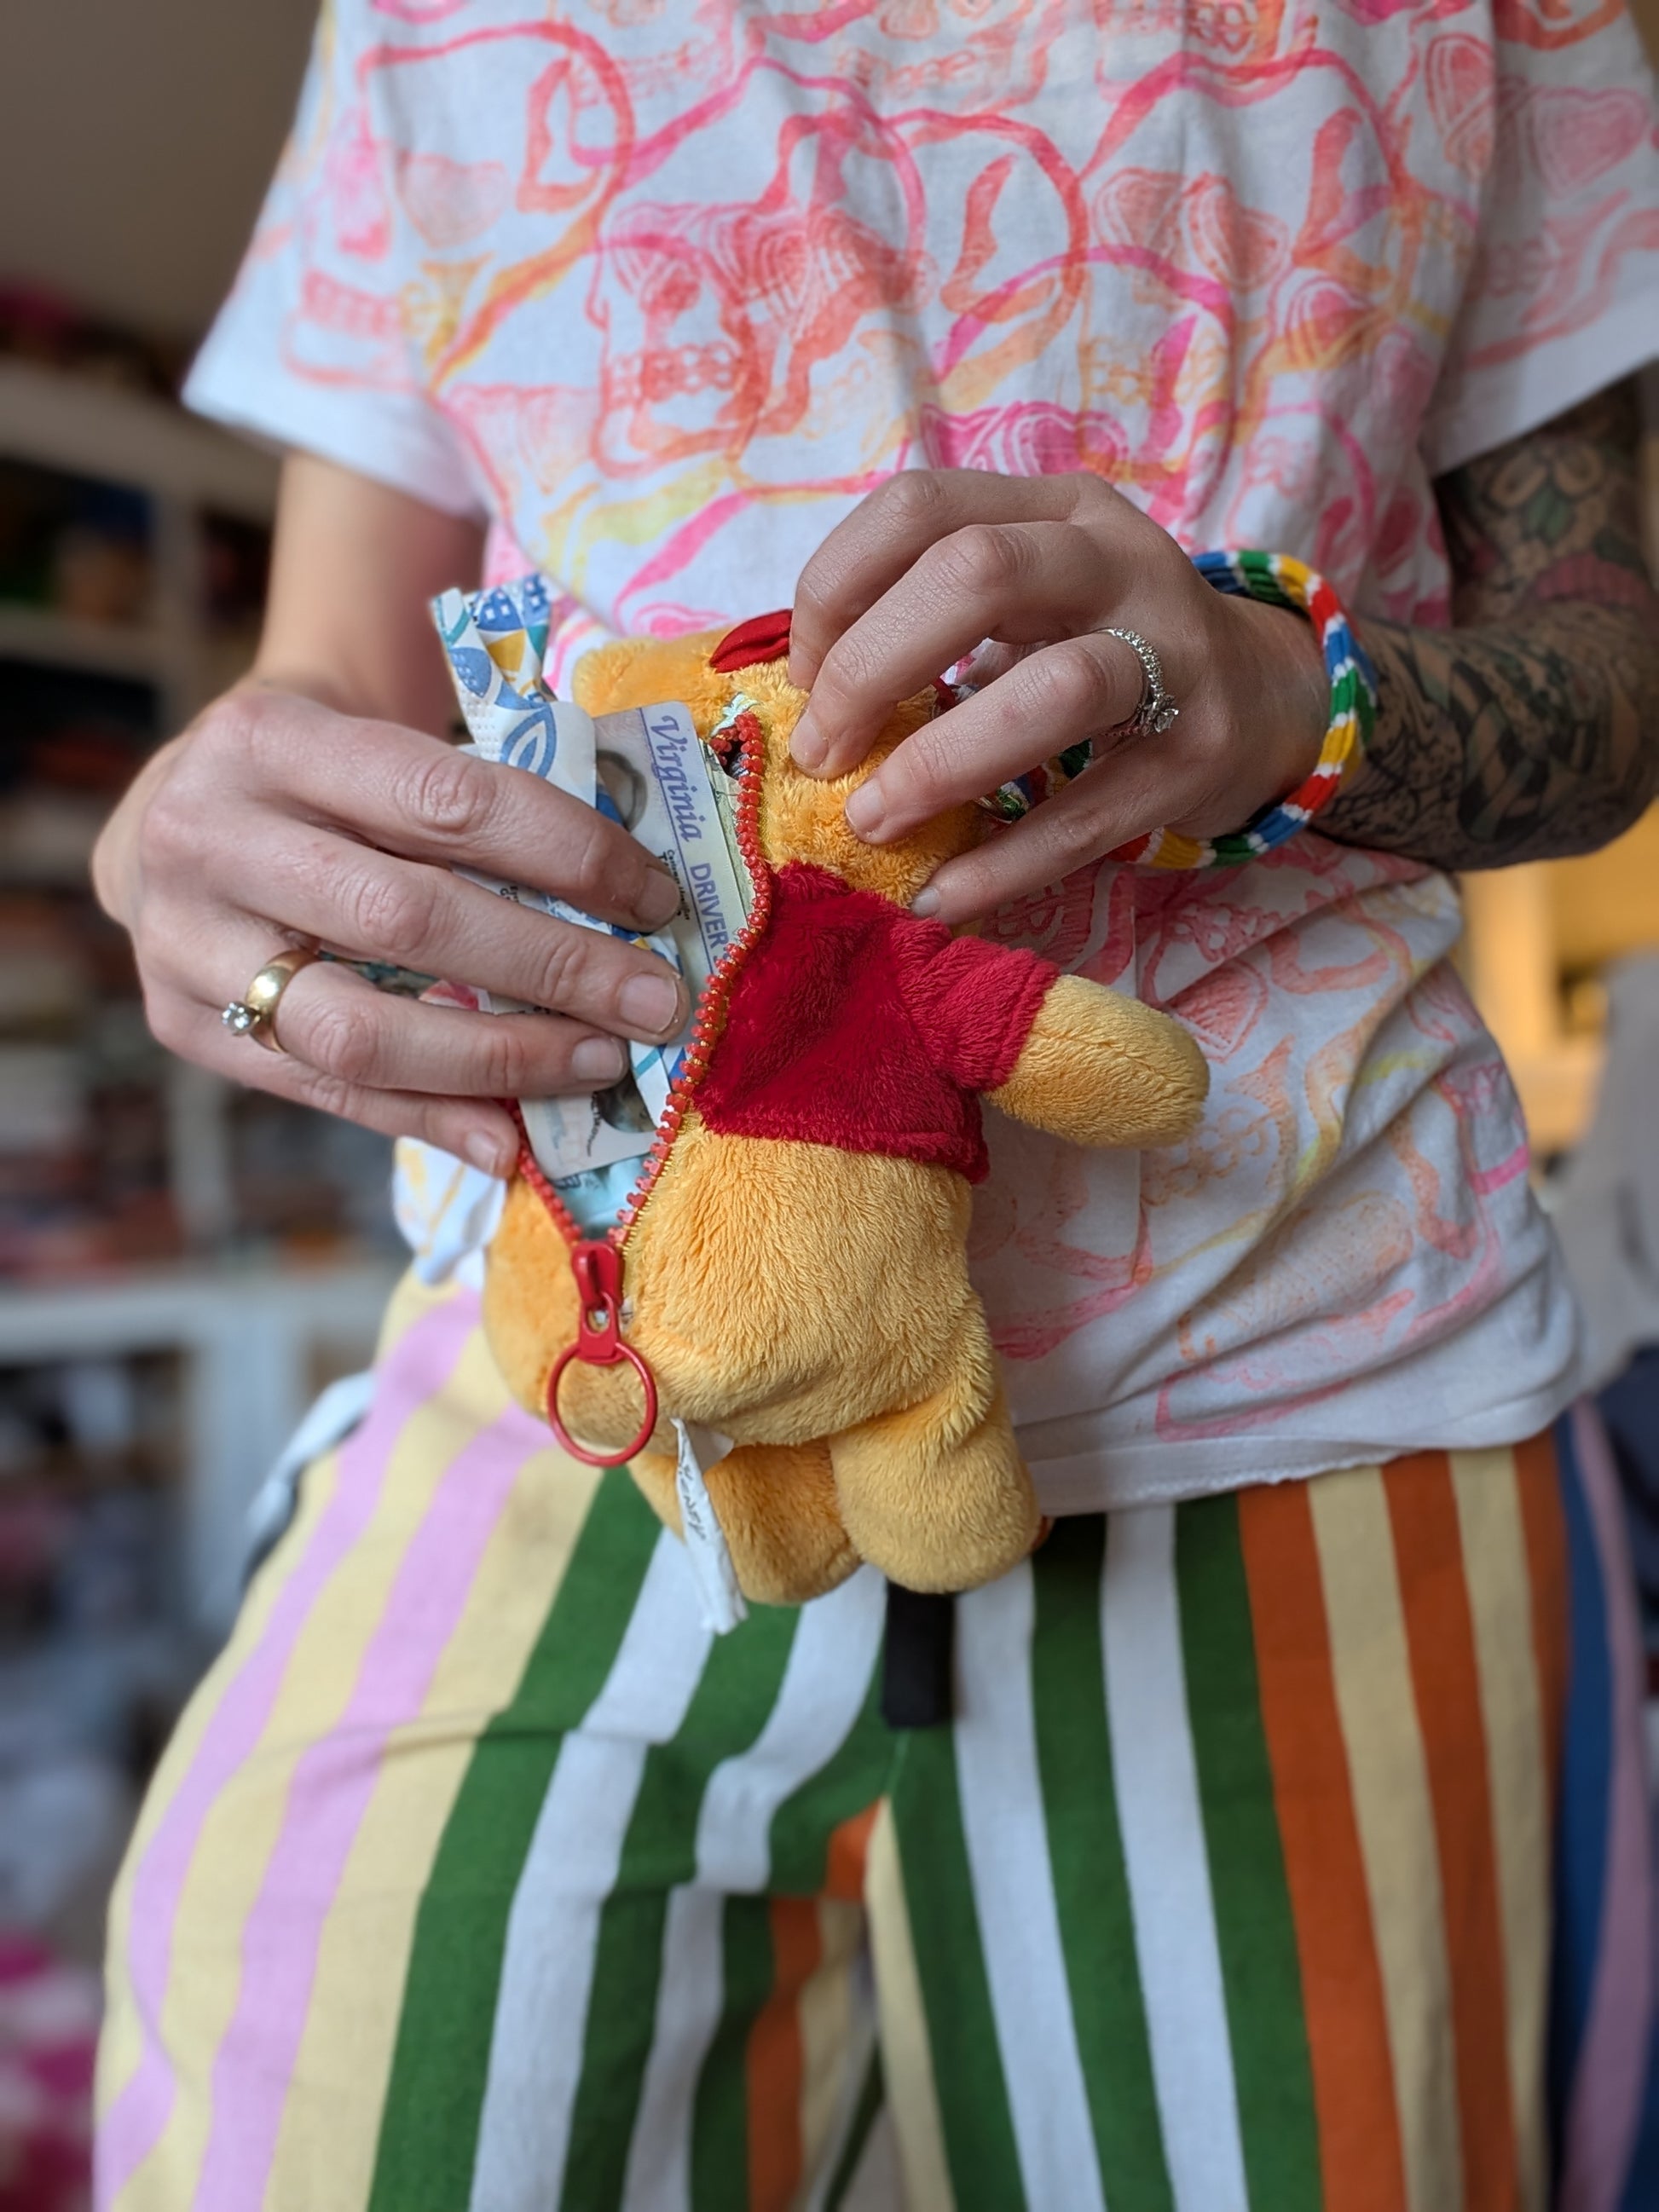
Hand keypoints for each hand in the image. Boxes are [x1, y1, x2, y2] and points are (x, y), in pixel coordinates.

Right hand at [93, 683, 689, 1175]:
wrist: (173, 813)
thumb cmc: (318, 780)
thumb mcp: (371, 747)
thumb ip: (475, 806)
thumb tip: (630, 904)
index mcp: (271, 738)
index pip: (448, 800)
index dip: (568, 854)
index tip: (654, 899)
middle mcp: (211, 837)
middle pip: (409, 921)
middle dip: (553, 968)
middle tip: (654, 1002)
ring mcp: (183, 940)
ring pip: (360, 1029)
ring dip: (500, 1059)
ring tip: (597, 1065)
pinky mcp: (182, 1024)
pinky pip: (326, 1092)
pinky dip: (429, 1119)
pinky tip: (509, 1137)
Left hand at [787, 471, 1330, 920]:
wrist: (1261, 699)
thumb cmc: (1101, 647)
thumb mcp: (1027, 597)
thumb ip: (927, 618)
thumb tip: (805, 699)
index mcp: (1054, 509)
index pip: (920, 506)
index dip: (838, 590)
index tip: (805, 677)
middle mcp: (1119, 560)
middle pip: (977, 573)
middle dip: (872, 670)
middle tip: (826, 757)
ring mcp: (1174, 653)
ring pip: (1054, 688)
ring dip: (940, 763)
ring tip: (874, 822)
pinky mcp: (1198, 753)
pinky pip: (1091, 815)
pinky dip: (1005, 863)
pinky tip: (943, 894)